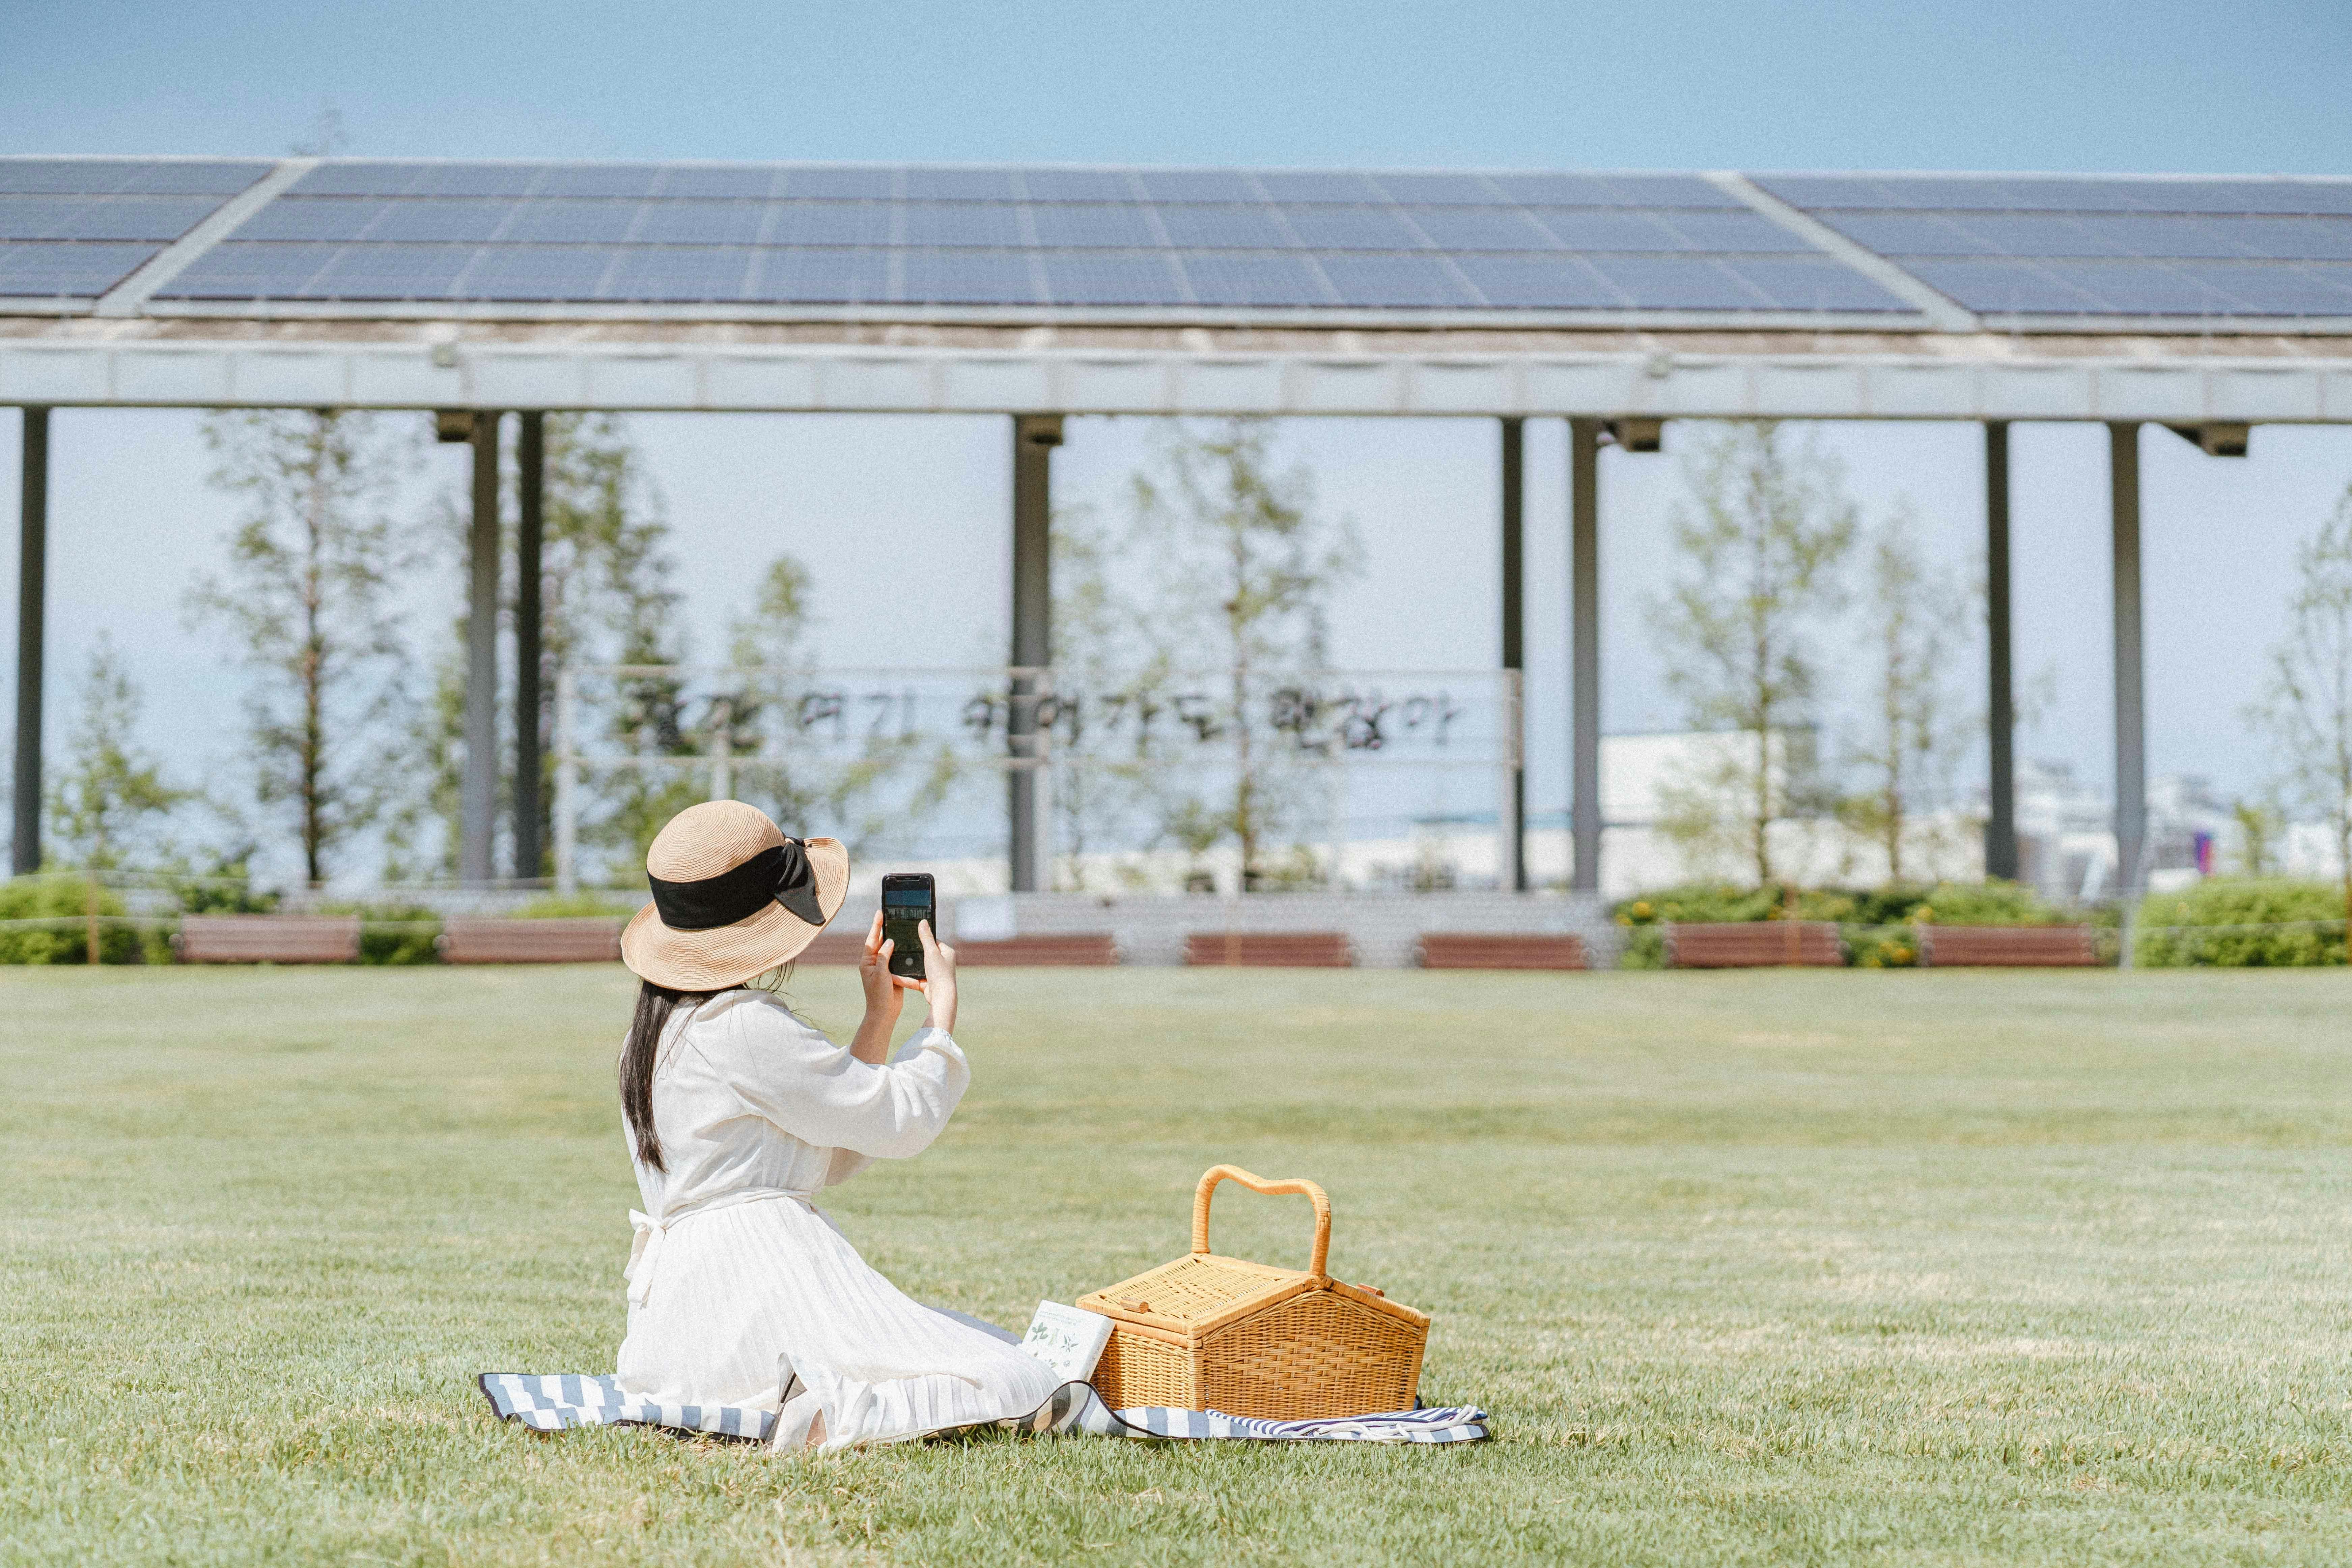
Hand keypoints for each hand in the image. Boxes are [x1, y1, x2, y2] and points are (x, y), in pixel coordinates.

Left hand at [856, 912, 903, 1040]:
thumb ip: (884, 956)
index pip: (871, 940)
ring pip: (887, 949)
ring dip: (892, 938)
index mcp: (867, 962)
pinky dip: (899, 950)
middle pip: (879, 942)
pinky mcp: (891, 973)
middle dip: (884, 928)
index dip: (876, 926)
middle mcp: (873, 963)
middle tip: (889, 914)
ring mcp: (882, 968)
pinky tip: (905, 944)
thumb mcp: (880, 974)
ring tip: (898, 925)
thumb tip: (889, 941)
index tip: (879, 912)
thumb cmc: (878, 995)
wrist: (884, 1012)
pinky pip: (895, 958)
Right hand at [894, 919, 956, 1035]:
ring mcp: (935, 974)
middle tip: (899, 948)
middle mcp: (943, 963)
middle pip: (924, 954)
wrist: (941, 998)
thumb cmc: (939, 973)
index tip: (910, 936)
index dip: (922, 938)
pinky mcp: (928, 984)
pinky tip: (895, 976)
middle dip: (912, 953)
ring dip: (908, 966)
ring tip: (894, 960)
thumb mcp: (931, 952)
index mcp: (947, 952)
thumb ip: (925, 937)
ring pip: (918, 967)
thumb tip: (923, 922)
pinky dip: (906, 978)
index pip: (933, 941)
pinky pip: (915, 979)